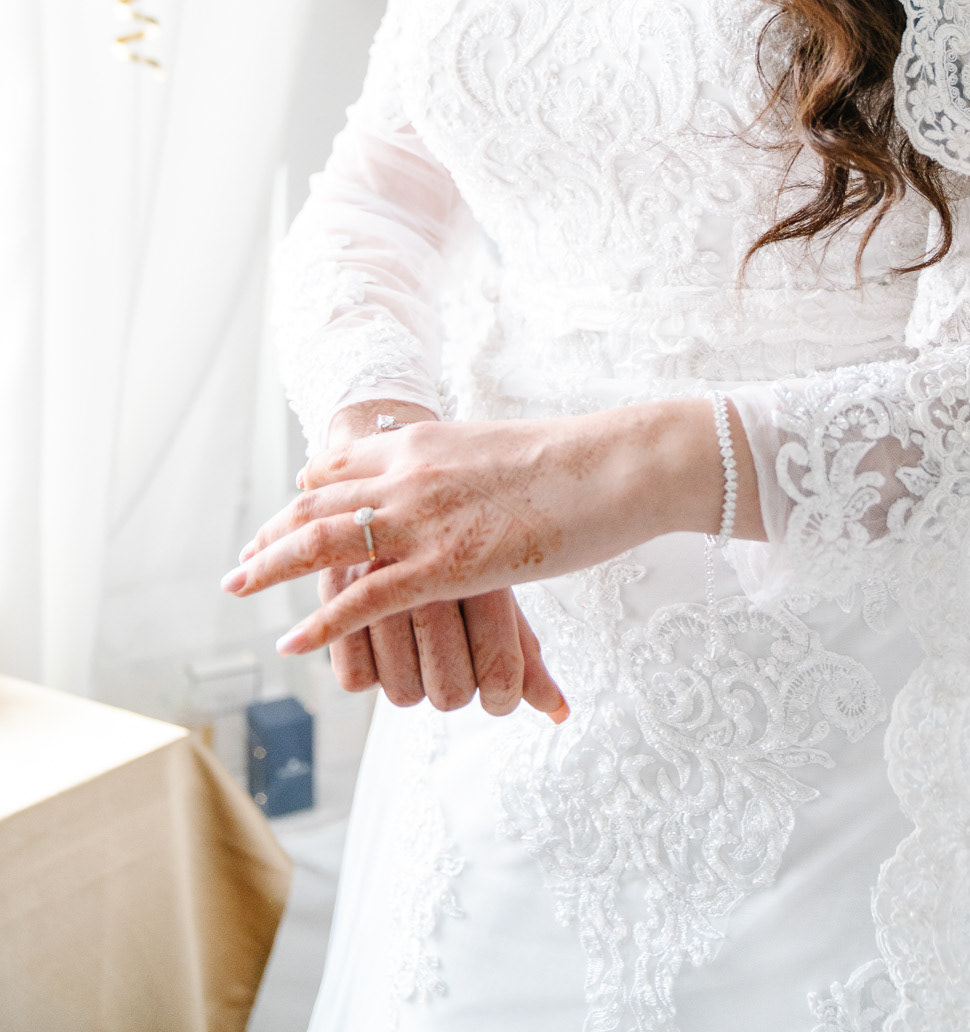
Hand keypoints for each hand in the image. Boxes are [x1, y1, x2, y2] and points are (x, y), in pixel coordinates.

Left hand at [270, 400, 566, 720]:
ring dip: (270, 569)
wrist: (614, 464)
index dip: (305, 492)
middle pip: (315, 502)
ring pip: (322, 545)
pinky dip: (319, 624)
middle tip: (241, 563)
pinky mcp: (443, 567)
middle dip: (272, 534)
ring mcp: (422, 521)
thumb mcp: (498, 450)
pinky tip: (290, 643)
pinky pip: (362, 600)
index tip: (284, 512)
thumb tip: (461, 479)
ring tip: (238, 590)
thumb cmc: (575, 461)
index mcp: (424, 442)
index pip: (340, 465)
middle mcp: (408, 473)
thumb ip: (462, 466)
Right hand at [319, 558, 565, 719]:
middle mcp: (429, 575)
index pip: (501, 677)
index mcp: (480, 570)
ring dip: (414, 679)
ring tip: (419, 640)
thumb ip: (525, 653)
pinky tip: (385, 634)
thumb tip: (559, 714)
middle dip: (457, 685)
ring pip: (405, 693)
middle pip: (452, 694)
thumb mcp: (499, 584)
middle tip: (456, 656)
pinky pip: (357, 680)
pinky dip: (371, 667)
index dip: (504, 698)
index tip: (500, 692)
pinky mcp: (329, 588)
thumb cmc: (462, 545)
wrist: (397, 484)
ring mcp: (375, 583)